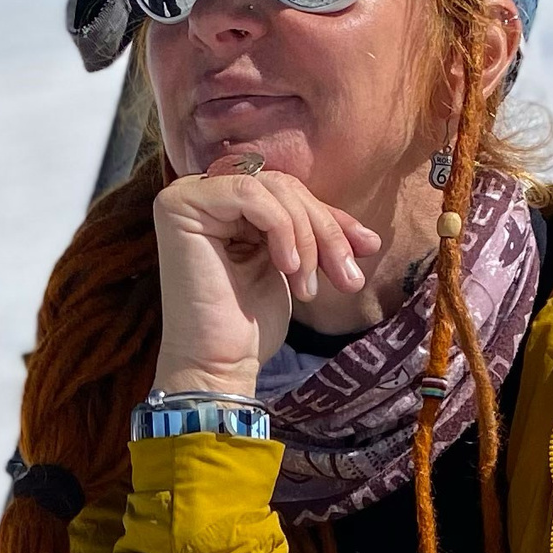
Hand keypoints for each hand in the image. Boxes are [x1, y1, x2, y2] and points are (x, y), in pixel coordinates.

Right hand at [151, 168, 382, 398]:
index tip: (366, 248)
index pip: (289, 193)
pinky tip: (287, 268)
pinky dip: (281, 229)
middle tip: (347, 277)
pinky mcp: (181, 205)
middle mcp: (203, 193)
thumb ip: (318, 237)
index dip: (331, 219)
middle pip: (283, 188)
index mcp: (227, 205)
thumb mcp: (294, 267)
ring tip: (309, 287)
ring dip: (306, 236)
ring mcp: (187, 196)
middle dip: (324, 231)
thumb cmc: (249, 325)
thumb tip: (371, 237)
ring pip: (272, 189)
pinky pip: (251, 194)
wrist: (218, 365)